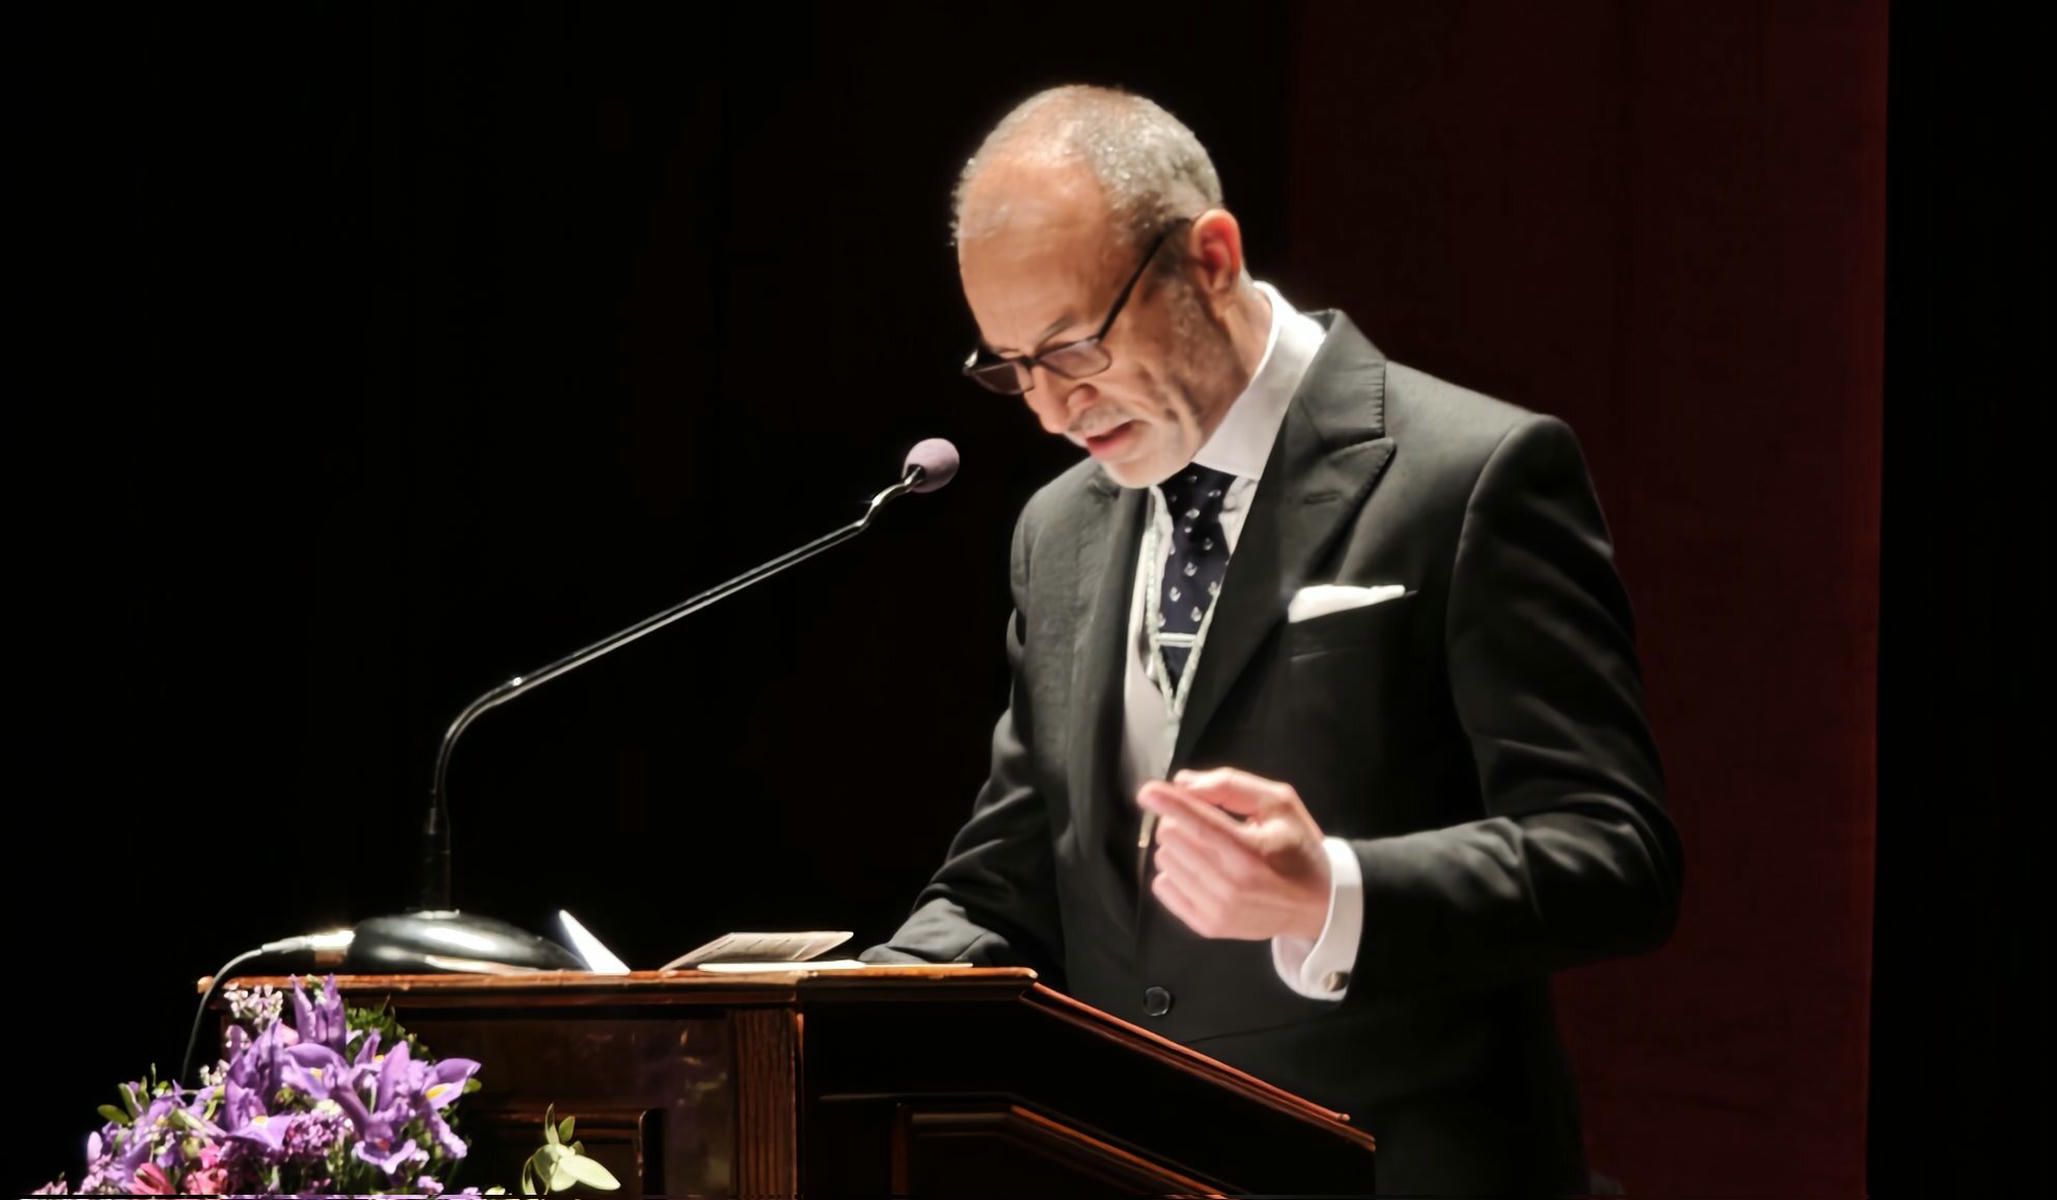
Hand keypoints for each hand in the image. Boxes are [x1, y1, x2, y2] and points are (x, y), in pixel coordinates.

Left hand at [1137, 767, 1332, 941]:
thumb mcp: (1279, 804)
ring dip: (1178, 846)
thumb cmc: (1298, 848)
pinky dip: (1174, 872)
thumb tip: (1182, 783)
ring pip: (1165, 861)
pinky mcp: (1207, 927)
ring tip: (1209, 848)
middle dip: (1180, 819)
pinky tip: (1200, 869)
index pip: (1196, 822)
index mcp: (1250, 852)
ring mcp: (1217, 910)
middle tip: (1205, 821)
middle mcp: (1230, 885)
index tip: (1147, 791)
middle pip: (1172, 837)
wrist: (1318, 906)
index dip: (1168, 802)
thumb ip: (1231, 786)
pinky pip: (1163, 888)